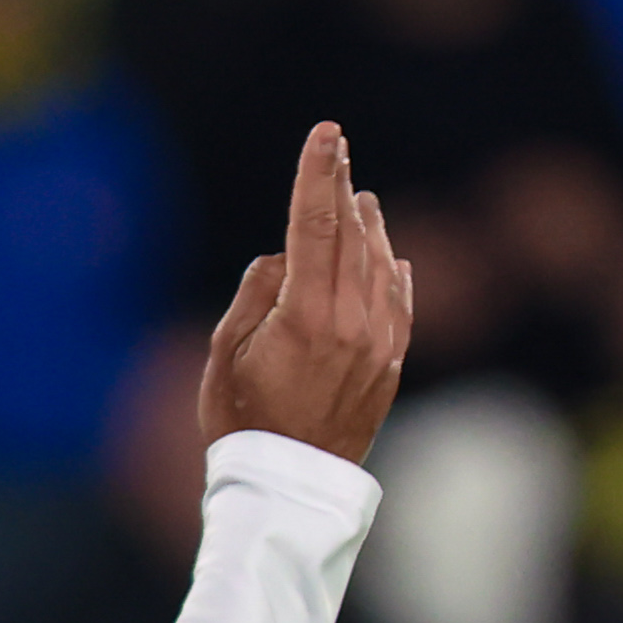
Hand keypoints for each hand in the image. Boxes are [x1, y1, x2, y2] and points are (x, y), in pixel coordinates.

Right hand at [199, 122, 411, 468]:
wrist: (285, 490)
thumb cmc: (240, 422)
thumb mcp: (223, 355)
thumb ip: (255, 293)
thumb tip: (284, 257)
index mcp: (304, 316)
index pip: (316, 224)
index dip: (319, 174)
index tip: (325, 132)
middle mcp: (350, 323)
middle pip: (351, 233)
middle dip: (341, 185)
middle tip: (337, 147)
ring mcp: (377, 344)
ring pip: (377, 262)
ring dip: (367, 225)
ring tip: (357, 198)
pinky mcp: (390, 365)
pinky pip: (398, 301)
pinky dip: (391, 270)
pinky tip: (386, 254)